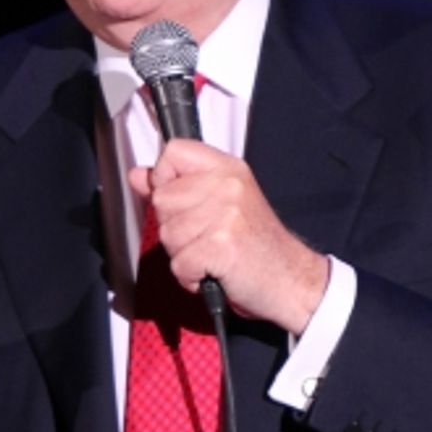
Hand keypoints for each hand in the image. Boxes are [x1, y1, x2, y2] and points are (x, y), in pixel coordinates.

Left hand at [129, 140, 327, 334]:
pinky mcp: (221, 245)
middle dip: (175, 228)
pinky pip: (179, 263)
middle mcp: (228, 186)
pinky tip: (214, 271)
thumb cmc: (258, 247)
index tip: (183, 200)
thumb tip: (138, 175)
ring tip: (213, 254)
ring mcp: (225, 214)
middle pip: (162, 199)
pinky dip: (191, 277)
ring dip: (184, 255)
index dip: (166, 179)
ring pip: (168, 235)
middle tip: (207, 237)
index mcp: (228, 170)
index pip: (173, 151)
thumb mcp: (222, 205)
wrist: (292, 280)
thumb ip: (177, 187)